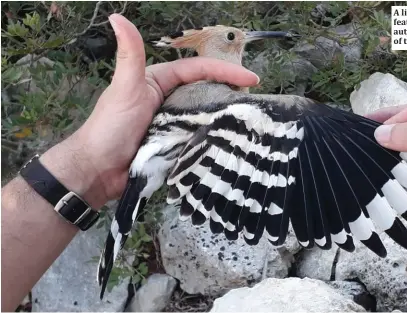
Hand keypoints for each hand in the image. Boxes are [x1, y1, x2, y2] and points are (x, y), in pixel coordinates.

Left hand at [39, 14, 259, 208]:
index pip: (198, 70)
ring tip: (250, 122)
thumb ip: (129, 55)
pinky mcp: (174, 145)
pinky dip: (213, 138)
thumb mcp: (125, 88)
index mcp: (159, 82)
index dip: (225, 71)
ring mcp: (172, 124)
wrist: (98, 171)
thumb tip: (118, 18)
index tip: (251, 79)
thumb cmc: (110, 127)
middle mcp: (169, 100)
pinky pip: (198, 138)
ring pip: (204, 116)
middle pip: (205, 91)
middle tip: (255, 101)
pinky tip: (231, 142)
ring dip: (224, 117)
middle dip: (229, 93)